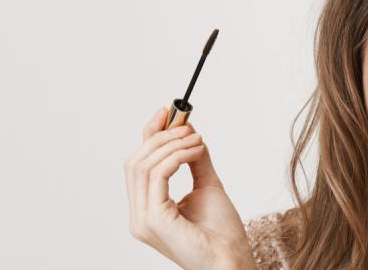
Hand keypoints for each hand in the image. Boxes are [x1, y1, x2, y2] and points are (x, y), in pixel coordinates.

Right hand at [124, 107, 254, 269]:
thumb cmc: (222, 234)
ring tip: (196, 140)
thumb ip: (195, 159)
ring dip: (171, 144)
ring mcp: (143, 219)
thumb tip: (189, 130)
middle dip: (160, 136)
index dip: (149, 136)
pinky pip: (158, 175)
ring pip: (143, 165)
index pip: (137, 165)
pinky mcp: (154, 219)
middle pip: (135, 161)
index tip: (167, 113)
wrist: (232, 260)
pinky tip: (195, 151)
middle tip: (186, 125)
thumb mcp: (207, 185)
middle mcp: (139, 216)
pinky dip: (177, 156)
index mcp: (146, 210)